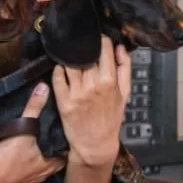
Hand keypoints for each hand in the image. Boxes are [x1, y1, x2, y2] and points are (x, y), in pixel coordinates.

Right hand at [0, 83, 63, 182]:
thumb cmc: (6, 157)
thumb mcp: (22, 128)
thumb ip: (34, 108)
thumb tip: (44, 88)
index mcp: (49, 164)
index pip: (65, 154)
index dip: (66, 144)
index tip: (65, 134)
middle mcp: (42, 176)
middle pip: (54, 164)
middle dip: (53, 153)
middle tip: (52, 140)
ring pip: (41, 173)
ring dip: (40, 163)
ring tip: (37, 151)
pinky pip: (26, 180)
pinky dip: (26, 172)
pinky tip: (21, 165)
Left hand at [53, 36, 131, 170]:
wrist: (95, 143)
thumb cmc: (111, 117)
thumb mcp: (125, 93)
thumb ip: (125, 69)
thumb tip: (120, 46)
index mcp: (109, 81)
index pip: (103, 48)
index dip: (100, 40)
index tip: (99, 39)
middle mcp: (92, 85)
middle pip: (85, 54)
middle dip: (84, 46)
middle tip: (83, 45)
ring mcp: (76, 93)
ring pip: (69, 63)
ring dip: (70, 56)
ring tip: (71, 55)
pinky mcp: (63, 101)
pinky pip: (57, 77)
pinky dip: (58, 69)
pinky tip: (62, 68)